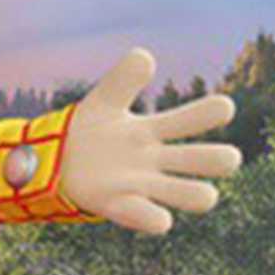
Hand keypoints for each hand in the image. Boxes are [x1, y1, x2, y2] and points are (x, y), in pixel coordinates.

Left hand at [58, 49, 242, 234]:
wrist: (52, 163)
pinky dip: (153, 216)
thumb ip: (122, 79)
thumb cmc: (87, 132)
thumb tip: (144, 56)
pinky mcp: (122, 207)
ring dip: (196, 193)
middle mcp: (159, 161)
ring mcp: (144, 186)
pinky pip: (153, 219)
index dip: (214, 112)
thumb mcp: (102, 101)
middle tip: (214, 157)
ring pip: (196, 196)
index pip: (197, 118)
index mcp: (155, 130)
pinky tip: (133, 199)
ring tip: (174, 184)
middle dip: (221, 159)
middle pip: (212, 161)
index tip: (222, 106)